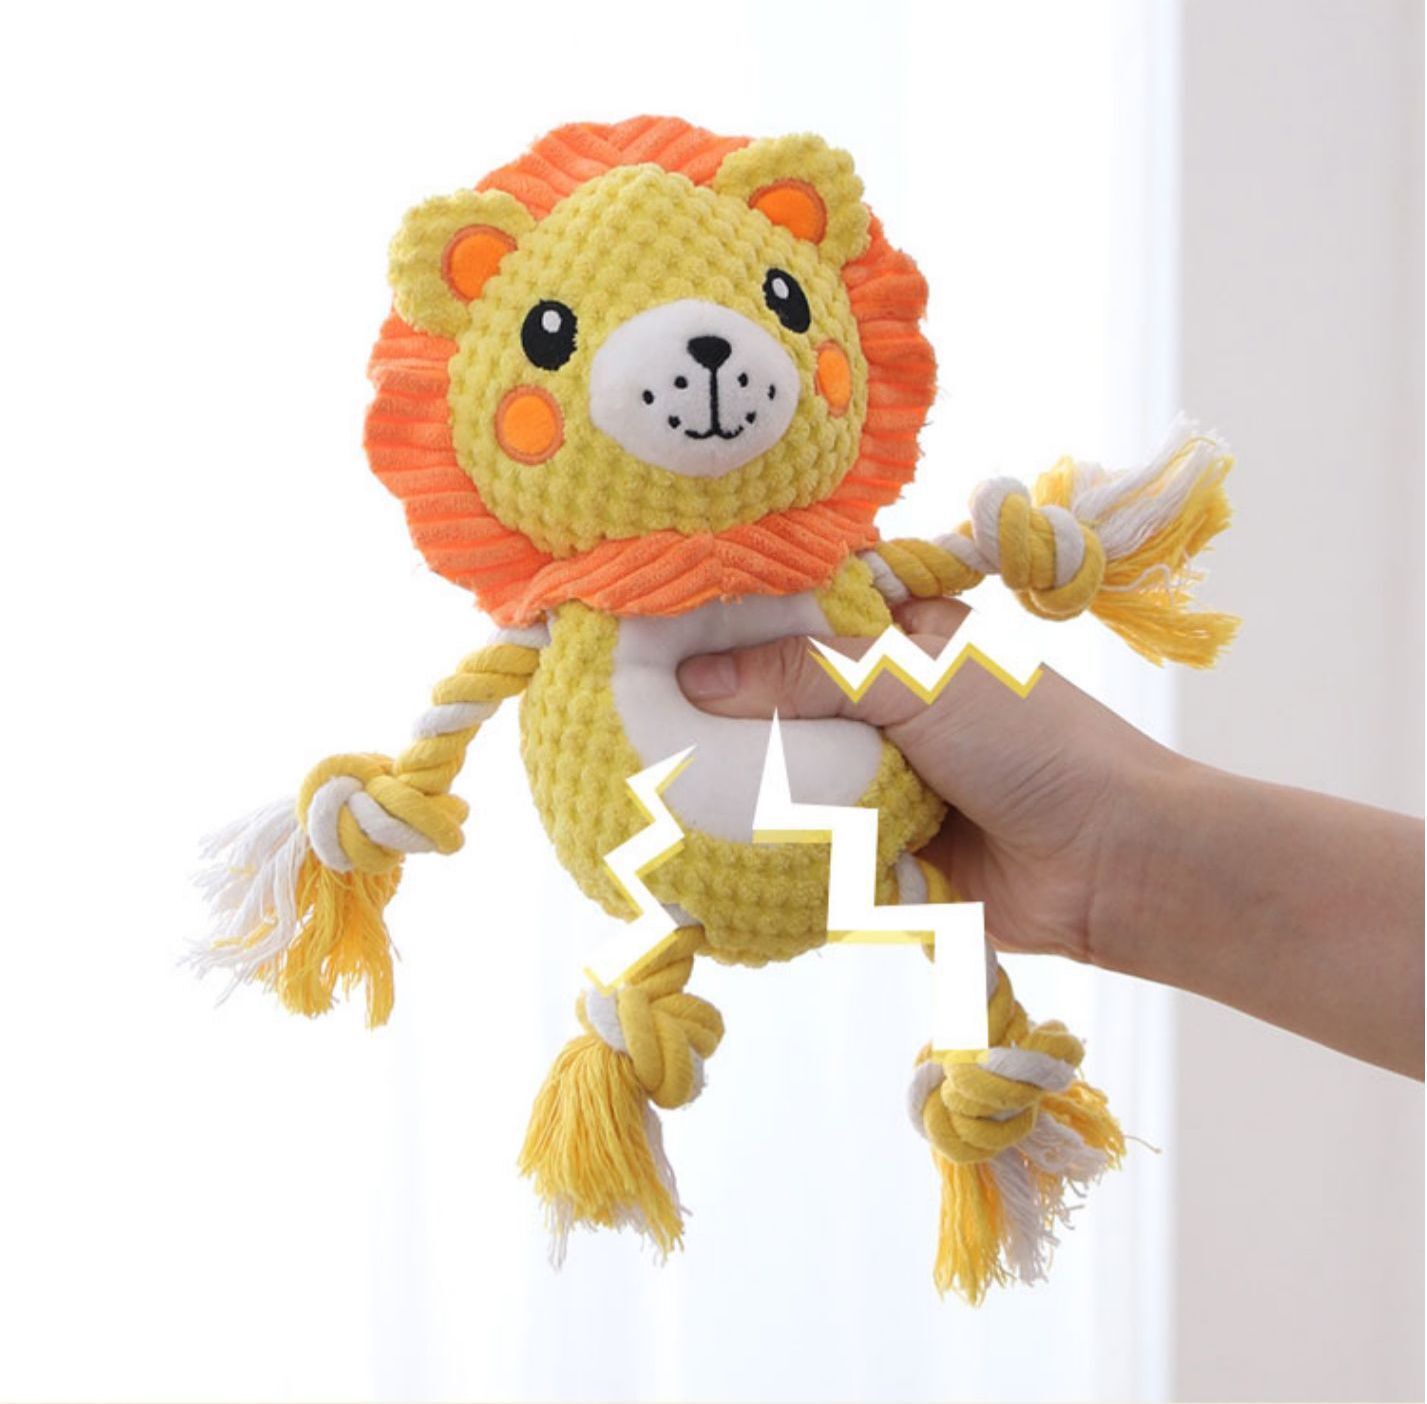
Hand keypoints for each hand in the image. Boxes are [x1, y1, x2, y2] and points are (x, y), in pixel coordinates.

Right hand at [676, 596, 1182, 967]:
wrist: (1107, 864)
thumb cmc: (1030, 744)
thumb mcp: (914, 682)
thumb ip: (806, 673)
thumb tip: (695, 679)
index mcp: (899, 637)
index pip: (797, 613)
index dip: (733, 619)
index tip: (656, 624)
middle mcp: (882, 702)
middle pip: (778, 697)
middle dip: (717, 707)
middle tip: (631, 705)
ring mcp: (876, 777)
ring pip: (785, 772)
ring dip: (735, 780)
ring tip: (645, 774)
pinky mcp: (874, 846)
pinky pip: (803, 842)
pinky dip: (764, 843)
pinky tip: (695, 840)